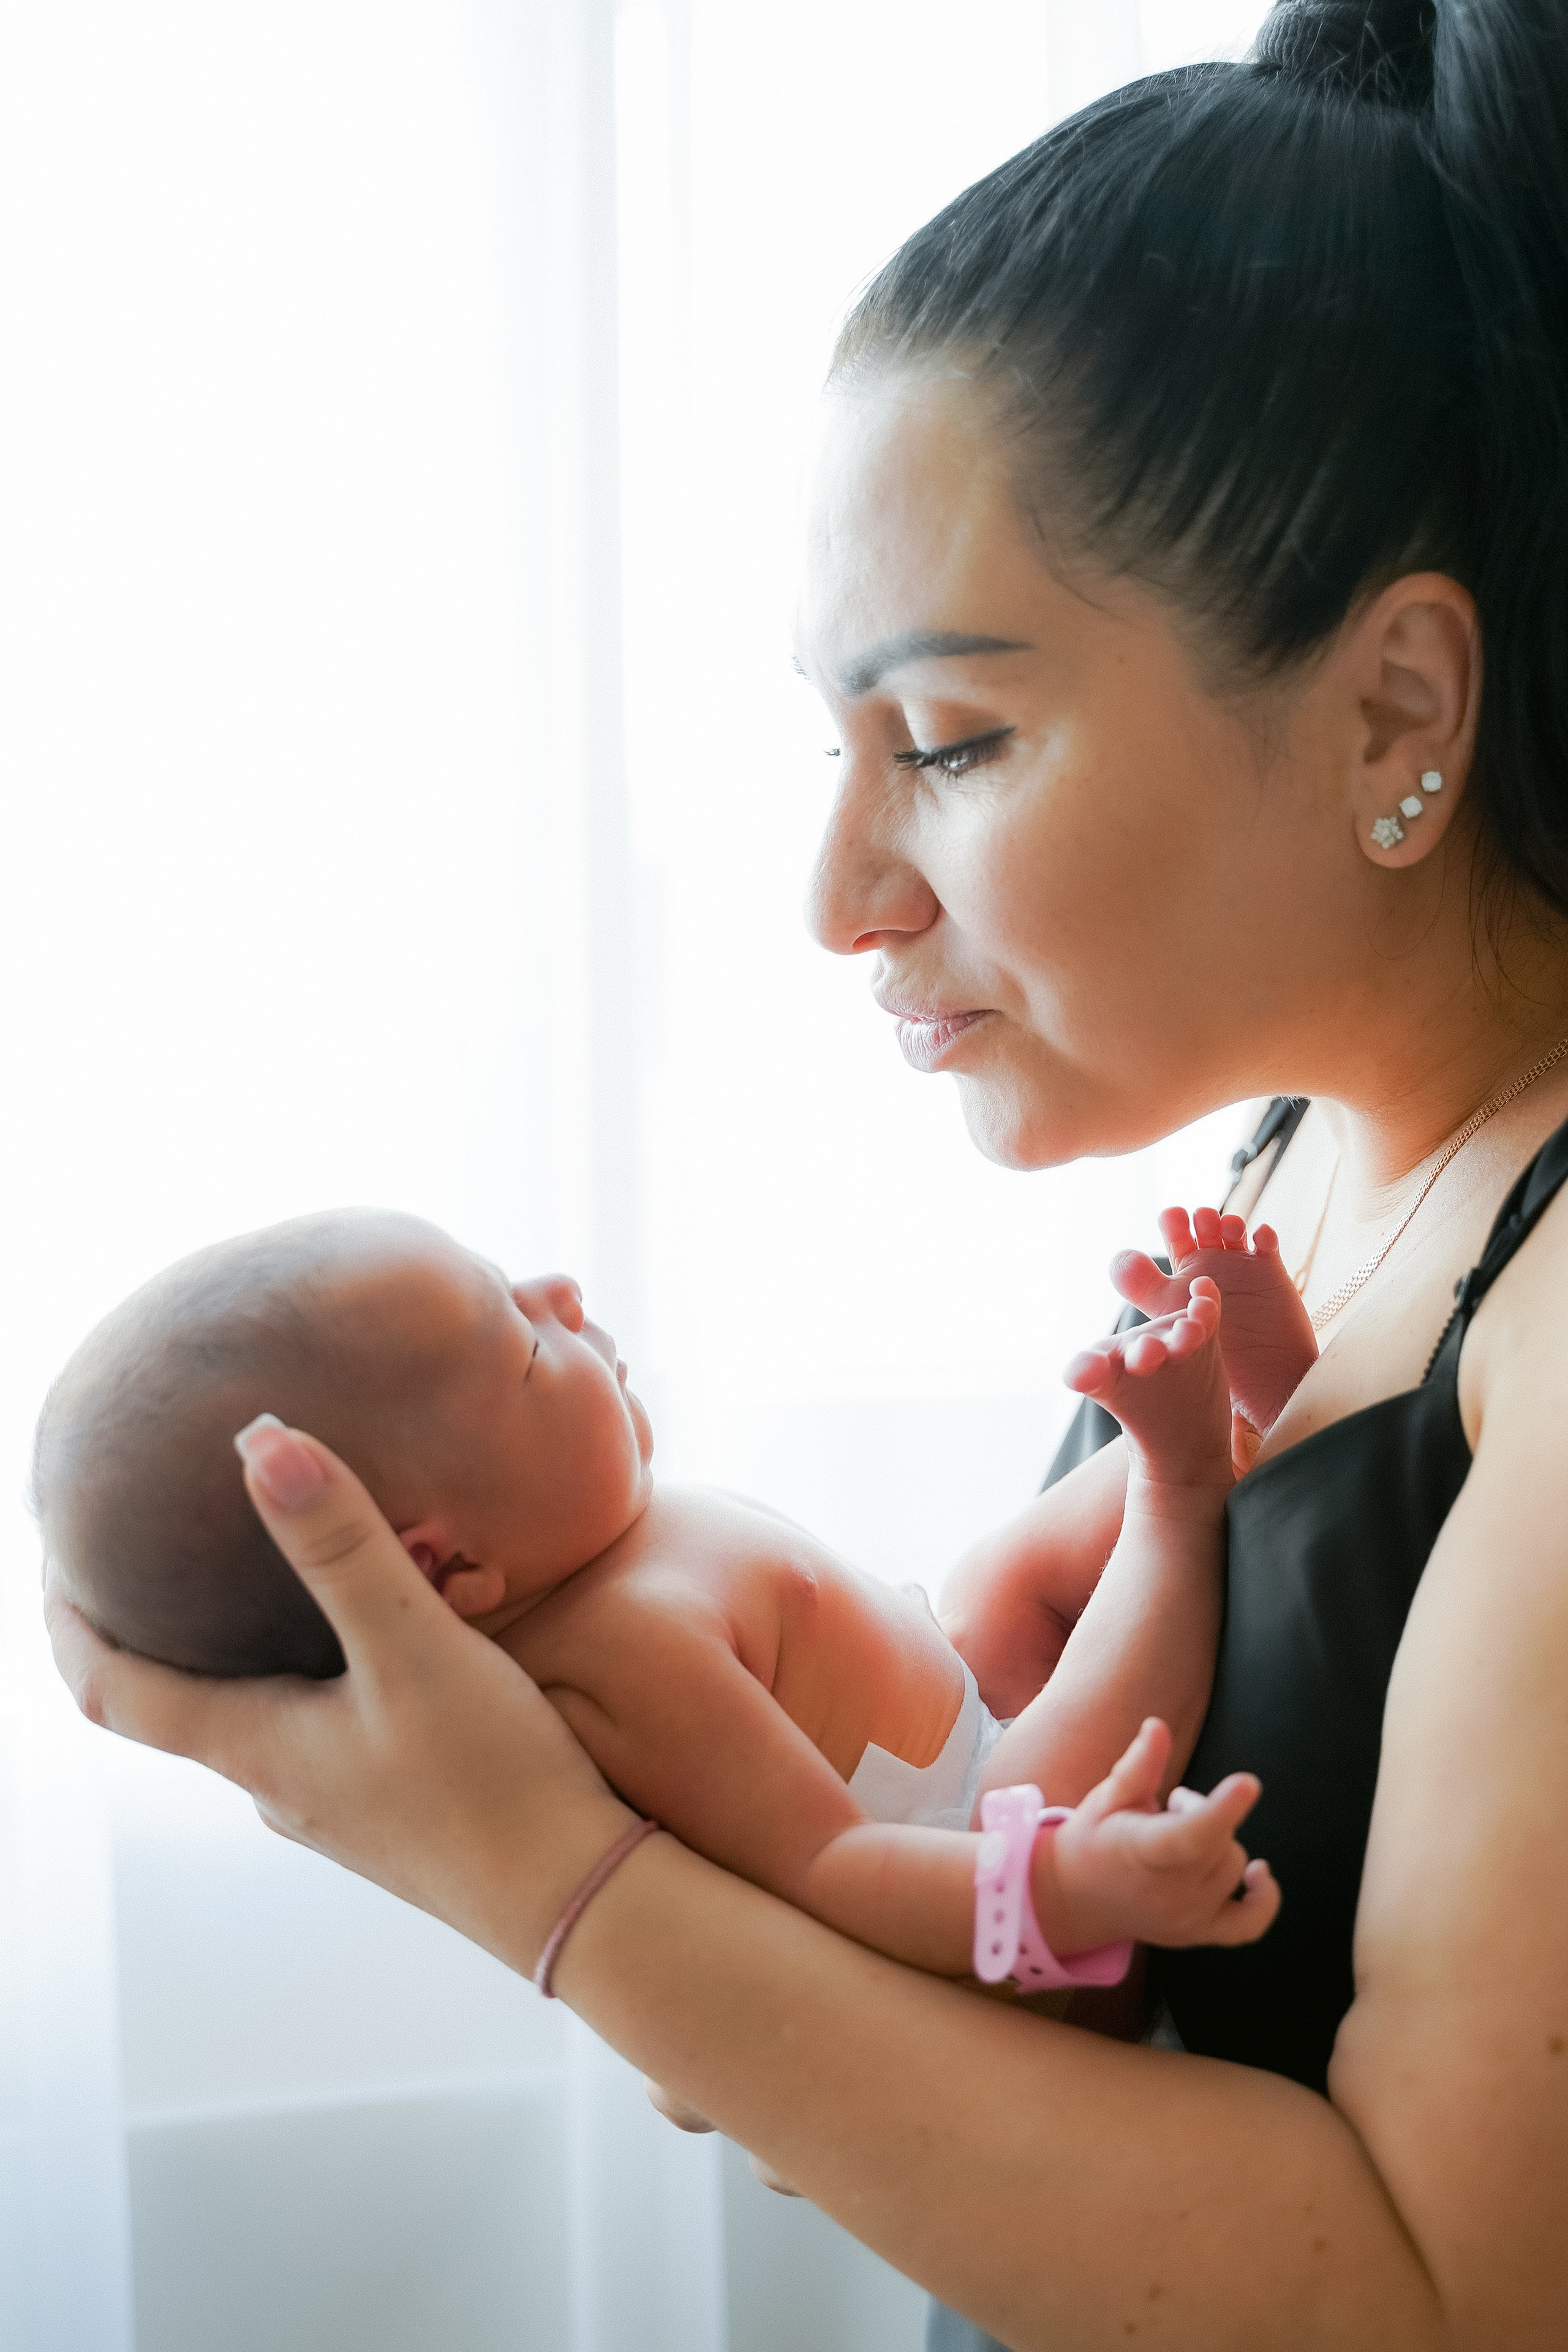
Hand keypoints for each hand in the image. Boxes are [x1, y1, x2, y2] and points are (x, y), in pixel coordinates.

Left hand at [45, 1417, 632, 1972]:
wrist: (579, 1902)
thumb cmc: (492, 1782)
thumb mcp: (412, 1647)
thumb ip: (340, 1545)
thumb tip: (261, 1441)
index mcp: (253, 1748)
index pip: (111, 1691)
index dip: (67, 1625)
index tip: (52, 1560)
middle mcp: (277, 1783)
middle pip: (178, 1697)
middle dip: (158, 1622)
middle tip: (163, 1535)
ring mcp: (334, 1802)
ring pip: (258, 1706)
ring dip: (244, 1640)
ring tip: (267, 1559)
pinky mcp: (390, 1805)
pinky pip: (322, 1720)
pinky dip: (315, 1662)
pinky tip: (373, 1626)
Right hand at [1040, 1718, 1280, 1954]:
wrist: (1077, 1899)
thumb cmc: (1095, 1838)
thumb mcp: (1108, 1798)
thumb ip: (1139, 1766)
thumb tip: (1157, 1726)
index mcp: (1140, 1852)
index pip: (1187, 1836)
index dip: (1221, 1810)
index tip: (1248, 1783)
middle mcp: (1168, 1893)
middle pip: (1219, 1840)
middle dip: (1203, 1810)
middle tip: (1171, 1806)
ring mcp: (1187, 1919)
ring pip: (1234, 1866)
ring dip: (1219, 1841)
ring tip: (1182, 1834)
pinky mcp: (1200, 1934)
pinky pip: (1251, 1924)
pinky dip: (1264, 1899)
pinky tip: (1258, 1873)